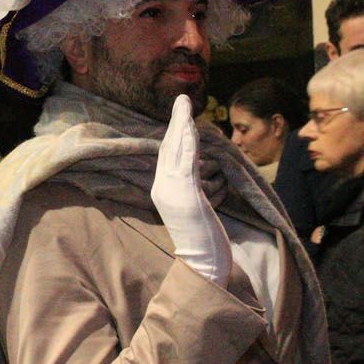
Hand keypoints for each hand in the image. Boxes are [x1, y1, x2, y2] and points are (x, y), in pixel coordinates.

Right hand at [150, 95, 232, 286]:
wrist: (202, 264)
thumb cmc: (202, 242)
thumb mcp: (193, 211)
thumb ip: (191, 191)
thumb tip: (196, 177)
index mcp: (161, 191)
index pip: (165, 156)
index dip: (174, 134)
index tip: (181, 117)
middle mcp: (161, 188)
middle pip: (167, 147)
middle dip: (176, 121)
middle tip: (182, 99)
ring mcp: (171, 191)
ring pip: (175, 150)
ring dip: (182, 124)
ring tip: (186, 104)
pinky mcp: (185, 195)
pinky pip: (187, 162)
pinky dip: (189, 142)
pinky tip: (192, 128)